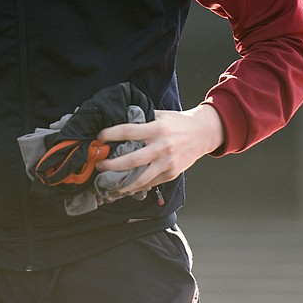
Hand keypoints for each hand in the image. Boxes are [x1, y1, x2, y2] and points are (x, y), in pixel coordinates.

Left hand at [95, 104, 225, 196]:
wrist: (203, 134)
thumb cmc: (178, 123)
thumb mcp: (159, 115)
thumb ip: (141, 119)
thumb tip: (118, 119)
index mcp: (156, 129)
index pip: (128, 131)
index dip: (111, 134)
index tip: (99, 137)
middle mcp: (162, 147)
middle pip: (132, 159)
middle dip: (112, 164)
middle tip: (99, 165)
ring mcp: (167, 162)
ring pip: (141, 177)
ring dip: (123, 182)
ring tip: (109, 182)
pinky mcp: (171, 173)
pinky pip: (151, 182)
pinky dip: (137, 186)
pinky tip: (126, 187)